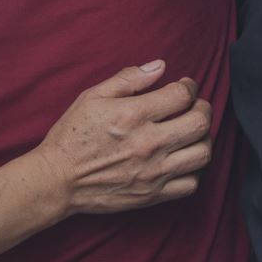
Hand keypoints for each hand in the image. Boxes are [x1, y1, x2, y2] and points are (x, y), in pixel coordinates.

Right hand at [30, 62, 211, 216]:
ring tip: (192, 132)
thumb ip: (128, 78)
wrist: (58, 180)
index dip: (189, 86)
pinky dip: (193, 170)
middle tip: (196, 106)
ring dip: (203, 138)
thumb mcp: (92, 96)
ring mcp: (153, 172)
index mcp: (133, 115)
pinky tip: (182, 159)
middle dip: (203, 108)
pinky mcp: (153, 195)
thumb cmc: (72, 135)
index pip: (182, 95)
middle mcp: (149, 143)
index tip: (185, 86)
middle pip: (200, 123)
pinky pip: (190, 184)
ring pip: (202, 154)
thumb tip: (160, 66)